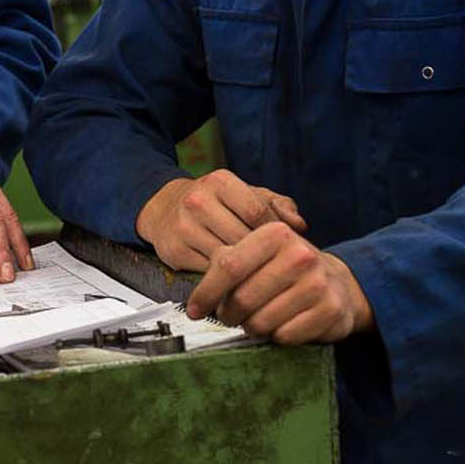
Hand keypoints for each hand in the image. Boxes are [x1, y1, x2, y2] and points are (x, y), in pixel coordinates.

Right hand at [135, 169, 308, 271]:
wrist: (164, 208)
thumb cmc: (213, 202)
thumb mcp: (244, 194)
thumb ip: (277, 205)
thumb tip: (300, 226)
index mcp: (220, 182)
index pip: (257, 211)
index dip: (274, 233)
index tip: (285, 247)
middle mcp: (199, 201)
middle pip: (242, 238)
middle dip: (262, 255)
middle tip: (277, 268)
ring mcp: (184, 227)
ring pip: (225, 258)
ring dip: (245, 271)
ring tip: (261, 277)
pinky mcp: (174, 250)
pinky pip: (208, 272)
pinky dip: (225, 280)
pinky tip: (237, 281)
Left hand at [186, 221, 372, 343]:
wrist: (336, 282)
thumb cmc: (286, 267)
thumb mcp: (258, 252)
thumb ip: (227, 260)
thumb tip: (197, 293)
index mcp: (276, 233)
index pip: (229, 266)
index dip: (206, 292)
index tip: (193, 310)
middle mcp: (300, 255)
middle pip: (242, 298)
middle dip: (228, 314)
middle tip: (229, 316)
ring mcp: (318, 283)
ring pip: (261, 322)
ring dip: (251, 327)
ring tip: (257, 318)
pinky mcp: (330, 310)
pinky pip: (284, 336)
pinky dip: (276, 336)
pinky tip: (281, 324)